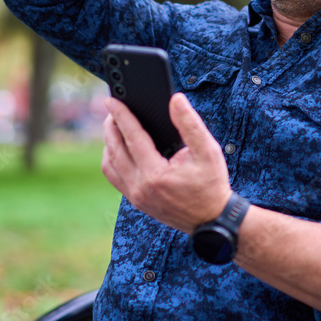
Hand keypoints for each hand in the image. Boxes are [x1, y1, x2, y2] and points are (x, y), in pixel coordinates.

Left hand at [101, 92, 231, 233]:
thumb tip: (175, 100)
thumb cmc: (212, 185)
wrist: (212, 220)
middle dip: (111, 126)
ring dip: (108, 144)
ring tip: (114, 127)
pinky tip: (119, 149)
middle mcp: (140, 187)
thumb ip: (190, 123)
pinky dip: (112, 160)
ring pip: (109, 165)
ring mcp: (136, 197)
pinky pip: (114, 178)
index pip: (131, 137)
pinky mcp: (137, 202)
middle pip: (114, 149)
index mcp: (155, 174)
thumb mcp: (208, 151)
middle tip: (112, 109)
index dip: (121, 115)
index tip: (111, 100)